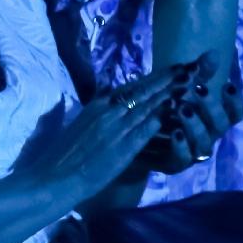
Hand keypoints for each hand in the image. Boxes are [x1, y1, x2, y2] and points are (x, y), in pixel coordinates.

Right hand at [12, 61, 199, 206]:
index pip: (130, 88)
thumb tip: (109, 98)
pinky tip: (177, 109)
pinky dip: (161, 117)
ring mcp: (115, 129)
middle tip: (188, 66)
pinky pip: (146, 129)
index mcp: (96, 106)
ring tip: (188, 80)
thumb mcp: (82, 125)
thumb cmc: (64, 154)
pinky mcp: (123, 148)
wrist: (54, 176)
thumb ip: (99, 113)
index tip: (171, 69)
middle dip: (166, 79)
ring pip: (147, 106)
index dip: (153, 78)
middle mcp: (107, 112)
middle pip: (142, 91)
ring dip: (169, 93)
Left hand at [137, 58, 242, 175]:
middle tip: (199, 89)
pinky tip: (174, 132)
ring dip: (195, 125)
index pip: (235, 114)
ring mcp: (191, 152)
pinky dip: (181, 146)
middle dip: (211, 107)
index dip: (235, 102)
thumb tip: (213, 53)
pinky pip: (182, 160)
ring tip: (183, 108)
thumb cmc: (159, 108)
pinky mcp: (172, 164)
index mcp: (211, 119)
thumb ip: (196, 73)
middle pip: (220, 126)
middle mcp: (206, 136)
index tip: (228, 85)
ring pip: (204, 145)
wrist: (131, 135)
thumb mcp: (174, 88)